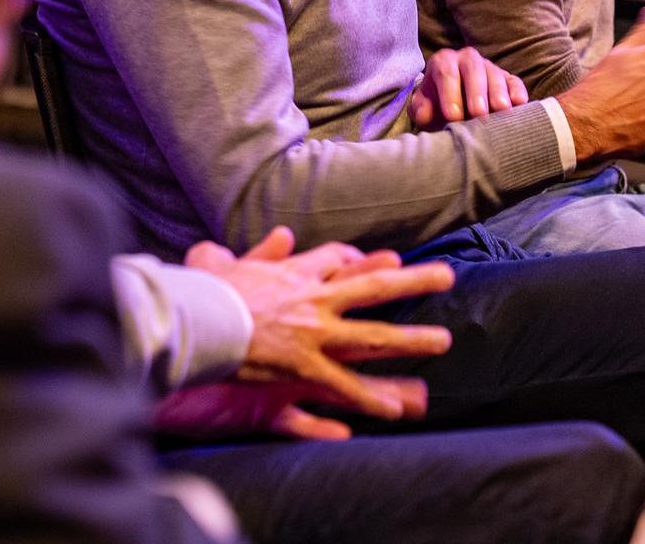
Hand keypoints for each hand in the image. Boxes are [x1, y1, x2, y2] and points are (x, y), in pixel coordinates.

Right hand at [177, 227, 453, 438]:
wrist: (197, 320)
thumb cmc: (208, 292)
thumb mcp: (230, 262)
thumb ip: (261, 251)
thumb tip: (284, 234)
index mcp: (296, 275)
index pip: (341, 262)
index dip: (367, 261)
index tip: (393, 260)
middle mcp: (314, 301)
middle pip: (373, 287)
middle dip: (413, 281)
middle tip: (447, 277)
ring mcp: (313, 335)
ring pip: (372, 337)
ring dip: (409, 339)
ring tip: (443, 341)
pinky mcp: (302, 367)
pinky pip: (342, 387)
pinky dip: (367, 399)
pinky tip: (392, 409)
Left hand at [407, 47, 528, 128]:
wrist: (452, 107)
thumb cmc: (436, 107)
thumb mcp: (423, 108)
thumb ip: (421, 110)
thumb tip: (426, 113)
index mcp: (443, 62)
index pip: (446, 73)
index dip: (450, 94)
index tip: (453, 116)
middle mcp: (467, 59)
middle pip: (473, 70)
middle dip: (476, 93)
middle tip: (479, 114)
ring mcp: (490, 68)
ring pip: (495, 75)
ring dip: (499, 94)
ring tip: (501, 110)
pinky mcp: (508, 79)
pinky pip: (515, 82)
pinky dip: (517, 92)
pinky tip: (519, 104)